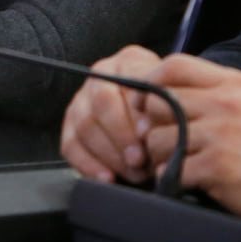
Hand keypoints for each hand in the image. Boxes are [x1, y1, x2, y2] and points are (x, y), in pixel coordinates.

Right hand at [59, 44, 163, 184]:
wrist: (153, 117)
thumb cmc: (164, 107)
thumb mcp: (171, 95)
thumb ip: (166, 104)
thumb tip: (156, 130)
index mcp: (127, 62)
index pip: (126, 82)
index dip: (136, 111)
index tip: (149, 134)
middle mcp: (99, 77)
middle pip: (102, 104)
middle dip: (121, 136)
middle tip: (139, 160)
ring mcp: (80, 101)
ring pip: (85, 127)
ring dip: (110, 156)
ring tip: (133, 173)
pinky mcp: (69, 127)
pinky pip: (70, 146)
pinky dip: (88, 165)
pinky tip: (107, 178)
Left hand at [138, 54, 240, 233]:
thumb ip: (216, 92)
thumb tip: (170, 93)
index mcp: (233, 83)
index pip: (174, 65)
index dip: (151, 83)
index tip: (146, 103)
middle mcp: (225, 103)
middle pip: (158, 103)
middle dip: (151, 126)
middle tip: (159, 142)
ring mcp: (221, 134)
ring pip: (157, 137)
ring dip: (158, 155)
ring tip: (174, 164)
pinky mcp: (217, 166)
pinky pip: (170, 169)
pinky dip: (170, 178)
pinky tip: (185, 181)